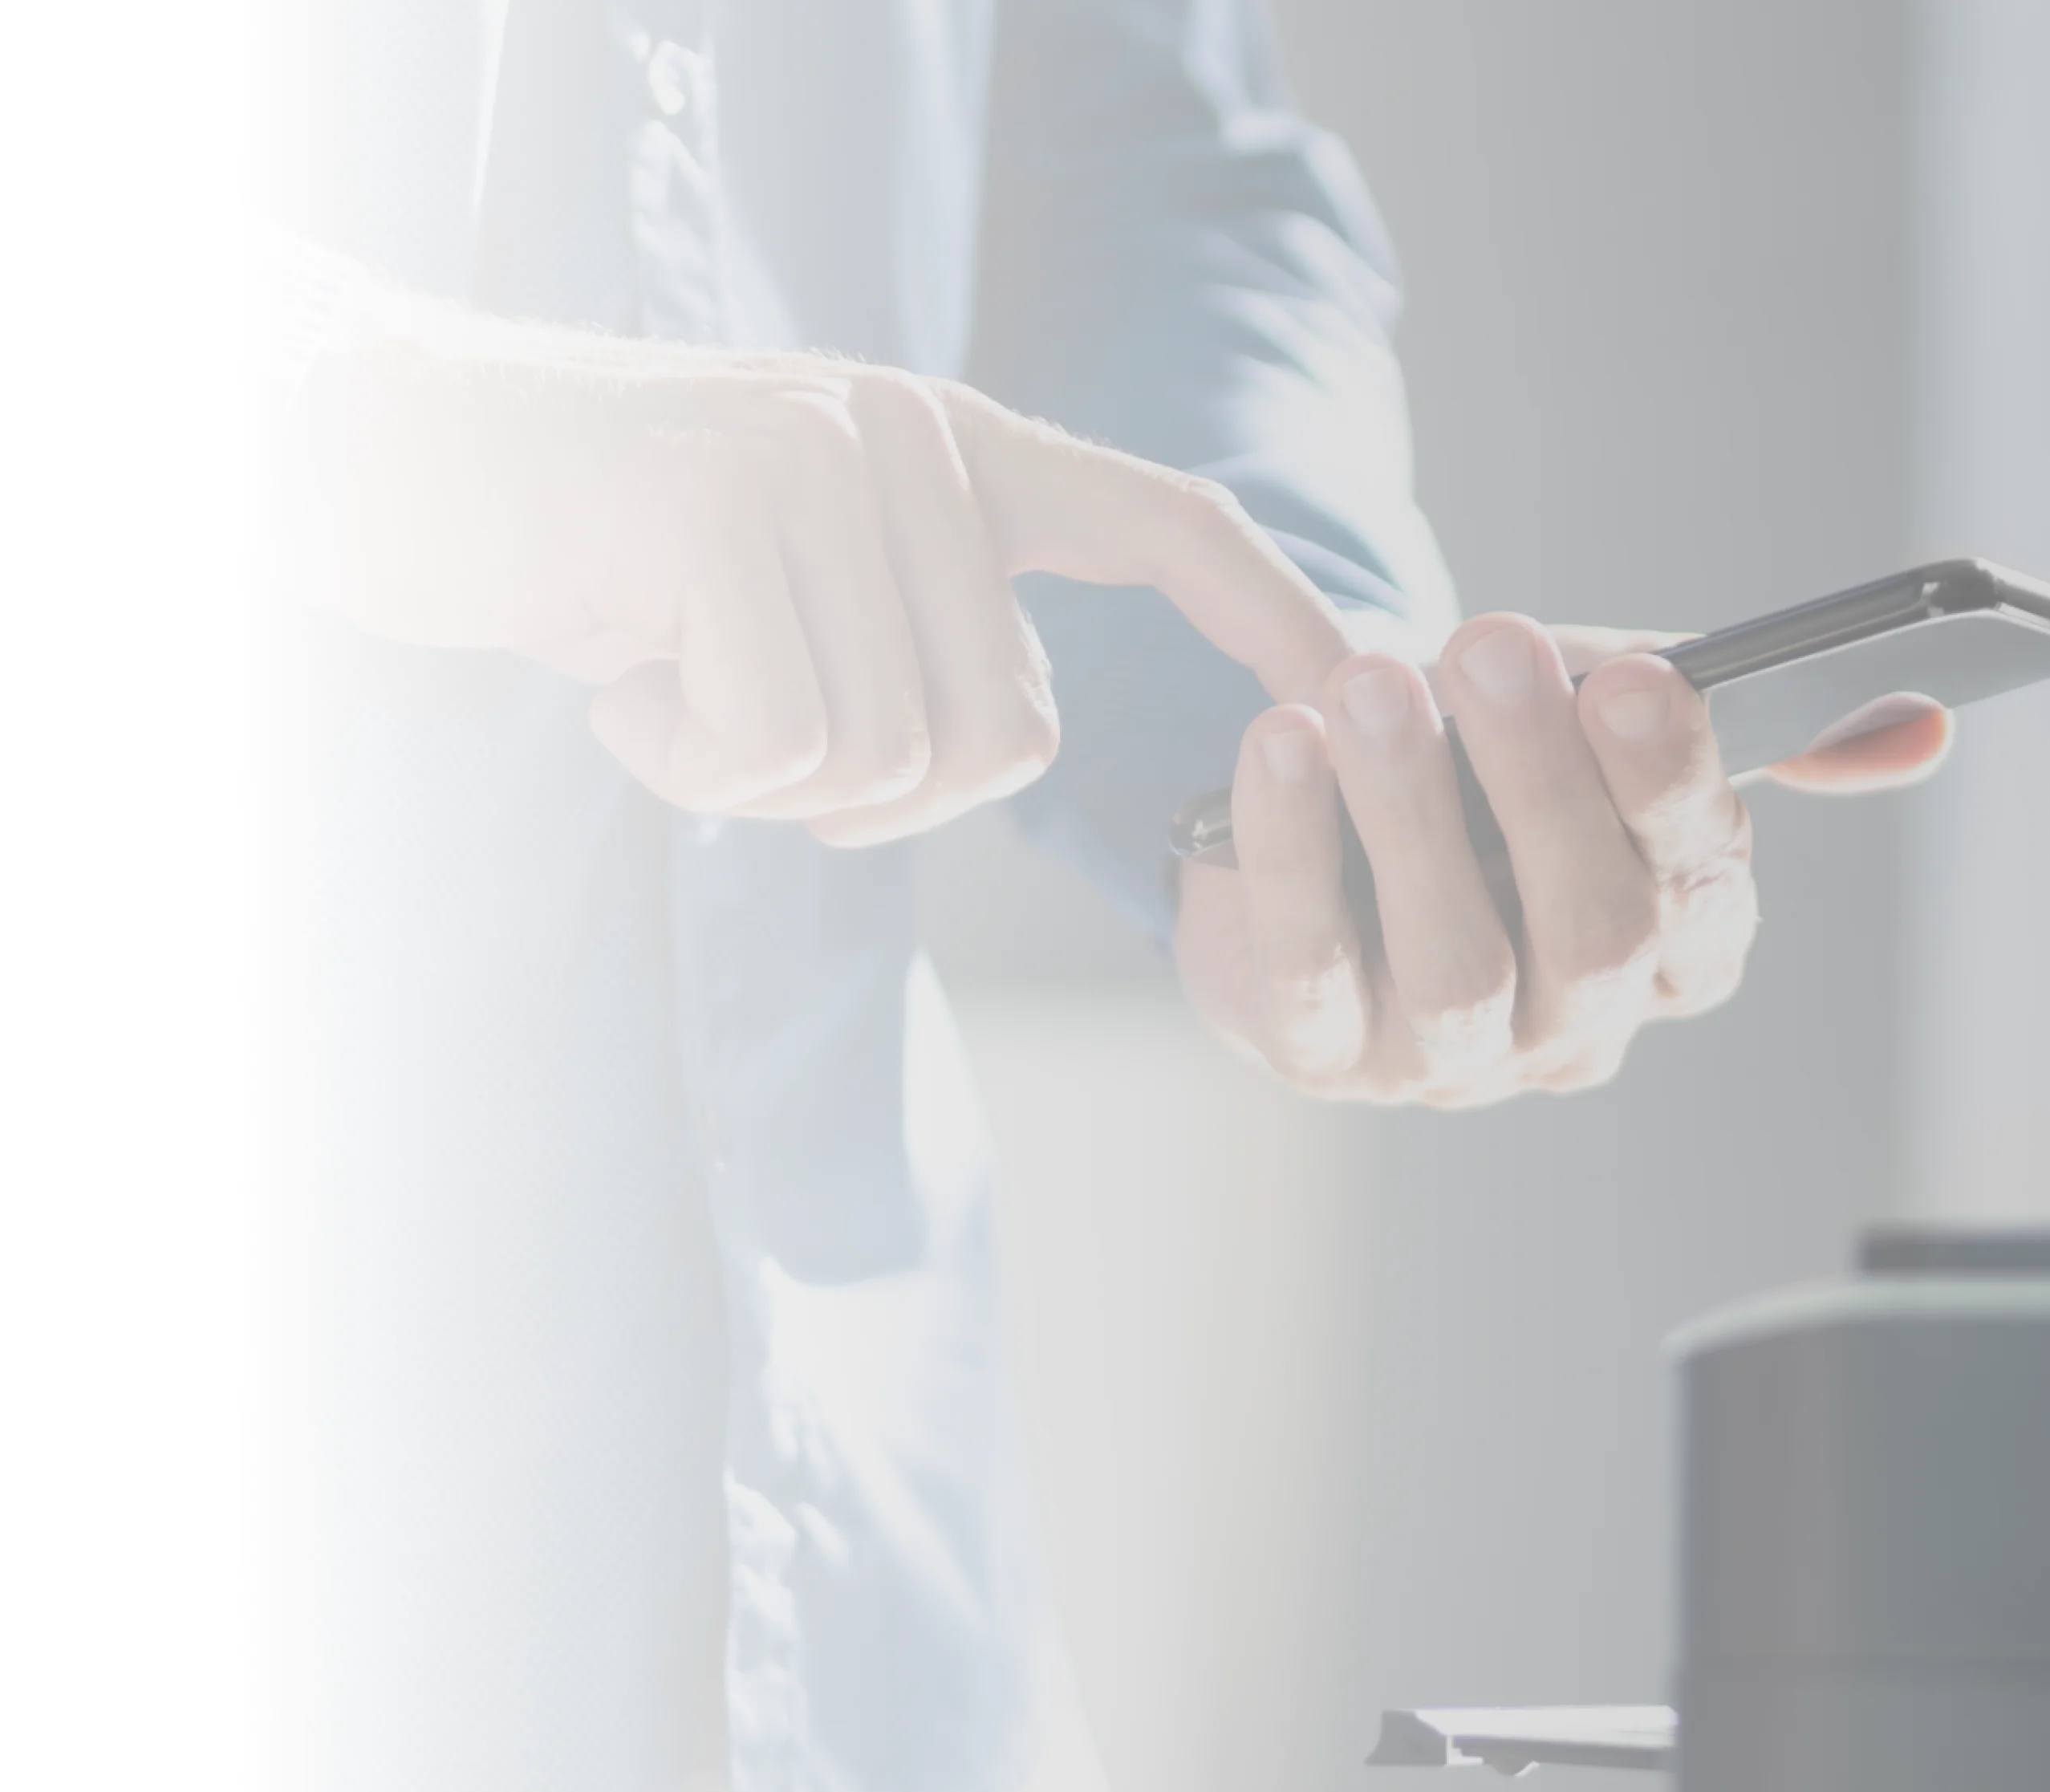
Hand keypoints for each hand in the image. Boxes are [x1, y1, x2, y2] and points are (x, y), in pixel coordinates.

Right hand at [284, 303, 1352, 845]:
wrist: (378, 457)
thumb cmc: (596, 554)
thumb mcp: (790, 585)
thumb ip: (914, 635)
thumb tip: (1006, 746)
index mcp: (953, 450)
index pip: (1167, 521)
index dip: (1275, 611)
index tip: (1369, 686)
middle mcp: (912, 438)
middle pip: (999, 739)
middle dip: (863, 793)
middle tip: (728, 716)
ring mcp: (821, 461)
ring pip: (889, 758)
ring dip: (761, 775)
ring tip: (665, 672)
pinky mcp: (723, 511)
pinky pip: (779, 746)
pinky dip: (687, 758)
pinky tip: (617, 673)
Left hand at [1175, 620, 1946, 1105]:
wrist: (1322, 825)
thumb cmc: (1493, 766)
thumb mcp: (1616, 724)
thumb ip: (1753, 723)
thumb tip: (1924, 728)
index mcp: (1680, 945)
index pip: (1705, 890)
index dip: (1673, 790)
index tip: (1633, 680)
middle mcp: (1585, 1023)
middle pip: (1597, 935)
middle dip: (1545, 786)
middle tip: (1488, 646)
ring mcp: (1455, 1058)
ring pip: (1459, 964)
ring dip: (1414, 814)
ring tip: (1370, 683)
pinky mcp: (1323, 1052)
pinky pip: (1314, 968)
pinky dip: (1292, 853)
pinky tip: (1280, 745)